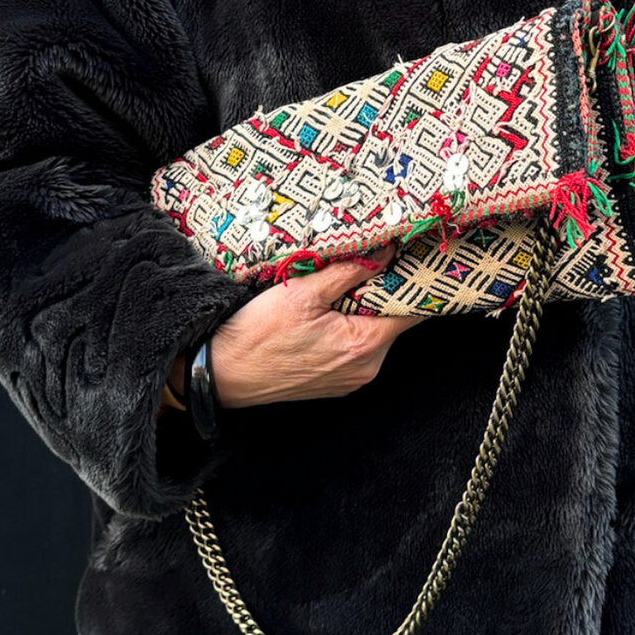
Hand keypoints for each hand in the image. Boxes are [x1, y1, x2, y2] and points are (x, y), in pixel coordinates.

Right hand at [207, 261, 423, 408]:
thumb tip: (384, 251)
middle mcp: (365, 368)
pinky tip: (324, 316)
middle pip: (393, 321)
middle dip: (381, 292)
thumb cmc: (257, 335)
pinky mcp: (336, 383)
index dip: (413, 282)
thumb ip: (348, 271)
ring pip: (374, 335)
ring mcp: (351, 379)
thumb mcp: (302, 293)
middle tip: (364, 265)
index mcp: (363, 345)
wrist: (221, 373)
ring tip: (336, 290)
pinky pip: (356, 350)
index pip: (411, 310)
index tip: (410, 259)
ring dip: (363, 311)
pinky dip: (349, 329)